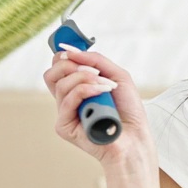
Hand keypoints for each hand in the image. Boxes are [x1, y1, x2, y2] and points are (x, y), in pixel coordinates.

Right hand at [42, 46, 150, 165]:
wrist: (135, 137)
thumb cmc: (128, 110)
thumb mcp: (116, 76)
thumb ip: (95, 60)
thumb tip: (68, 49)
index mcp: (77, 88)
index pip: (58, 66)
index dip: (64, 55)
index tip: (78, 52)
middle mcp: (68, 100)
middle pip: (52, 73)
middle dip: (72, 65)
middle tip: (95, 71)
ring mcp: (65, 113)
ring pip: (61, 84)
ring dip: (86, 78)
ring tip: (106, 87)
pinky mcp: (64, 126)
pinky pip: (67, 100)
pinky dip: (85, 91)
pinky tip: (101, 94)